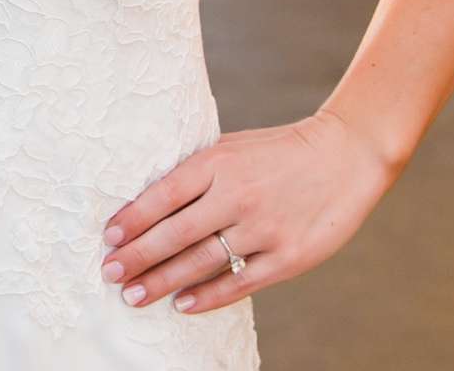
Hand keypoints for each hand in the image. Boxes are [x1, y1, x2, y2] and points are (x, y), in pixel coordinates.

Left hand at [98, 109, 395, 315]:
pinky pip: (240, 282)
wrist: (346, 154)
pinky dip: (208, 296)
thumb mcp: (232, 147)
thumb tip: (147, 202)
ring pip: (202, 262)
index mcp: (218, 163)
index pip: (163, 195)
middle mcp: (237, 195)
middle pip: (175, 234)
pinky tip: (182, 305)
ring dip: (163, 282)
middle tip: (109, 273)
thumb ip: (197, 173)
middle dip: (137, 257)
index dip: (132, 219)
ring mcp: (264, 228)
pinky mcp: (289, 257)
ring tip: (134, 296)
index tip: (108, 238)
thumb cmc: (279, 152)